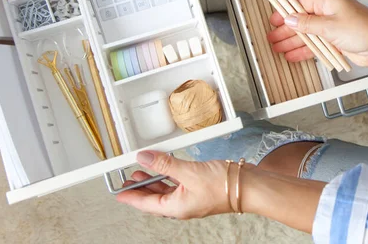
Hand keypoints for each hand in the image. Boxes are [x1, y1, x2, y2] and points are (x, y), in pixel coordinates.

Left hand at [117, 151, 245, 218]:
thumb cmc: (224, 186)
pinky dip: (168, 176)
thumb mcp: (188, 172)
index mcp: (176, 207)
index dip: (130, 196)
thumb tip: (144, 159)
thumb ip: (164, 165)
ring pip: (165, 190)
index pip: (145, 203)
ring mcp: (191, 198)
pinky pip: (177, 184)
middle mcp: (182, 205)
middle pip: (154, 198)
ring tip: (143, 171)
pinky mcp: (198, 189)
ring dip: (153, 181)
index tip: (119, 192)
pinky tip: (165, 168)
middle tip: (128, 179)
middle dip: (140, 187)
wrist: (248, 185)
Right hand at [267, 0, 367, 67]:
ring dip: (293, 42)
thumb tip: (290, 19)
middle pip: (302, 20)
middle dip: (287, 30)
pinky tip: (292, 56)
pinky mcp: (336, 42)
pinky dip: (304, 51)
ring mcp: (332, 28)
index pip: (301, 4)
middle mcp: (329, 13)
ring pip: (308, 34)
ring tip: (278, 48)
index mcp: (328, 2)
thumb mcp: (330, 26)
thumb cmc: (363, 29)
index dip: (286, 12)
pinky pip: (316, 46)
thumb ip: (308, 24)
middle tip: (272, 37)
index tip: (274, 20)